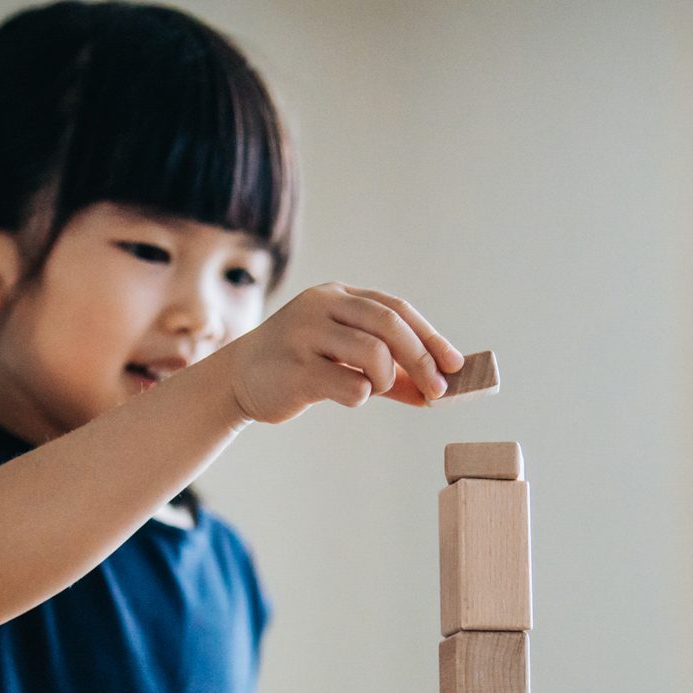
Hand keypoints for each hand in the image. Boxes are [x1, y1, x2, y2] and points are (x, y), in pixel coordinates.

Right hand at [216, 282, 463, 424]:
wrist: (238, 381)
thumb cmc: (299, 367)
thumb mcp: (344, 360)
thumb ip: (388, 373)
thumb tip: (434, 393)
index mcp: (336, 296)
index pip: (396, 308)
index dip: (430, 336)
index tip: (454, 364)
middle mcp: (321, 307)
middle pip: (389, 324)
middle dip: (422, 359)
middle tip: (439, 390)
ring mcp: (305, 335)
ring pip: (373, 354)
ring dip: (388, 380)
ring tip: (375, 389)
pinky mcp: (295, 370)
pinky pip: (349, 385)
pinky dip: (361, 395)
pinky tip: (348, 396)